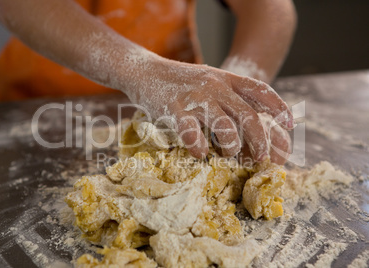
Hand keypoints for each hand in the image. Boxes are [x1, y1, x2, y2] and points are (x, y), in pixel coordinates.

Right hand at [124, 57, 292, 160]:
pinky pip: (192, 135)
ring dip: (231, 147)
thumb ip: (229, 94)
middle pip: (248, 116)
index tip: (290, 124)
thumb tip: (251, 120)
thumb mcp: (209, 79)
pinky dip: (199, 149)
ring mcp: (195, 98)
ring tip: (226, 153)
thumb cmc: (180, 81)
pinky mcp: (174, 110)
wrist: (145, 71)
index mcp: (225, 78)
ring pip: (225, 128)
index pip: (260, 90)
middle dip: (260, 141)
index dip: (278, 107)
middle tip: (261, 157)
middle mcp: (214, 86)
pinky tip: (199, 153)